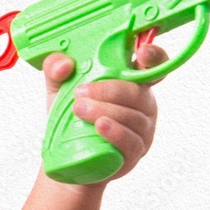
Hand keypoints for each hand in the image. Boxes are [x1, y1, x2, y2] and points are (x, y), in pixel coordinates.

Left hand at [42, 42, 168, 180]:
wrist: (66, 157)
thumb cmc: (71, 117)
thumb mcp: (59, 89)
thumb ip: (55, 69)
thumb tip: (64, 64)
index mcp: (131, 81)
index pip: (153, 64)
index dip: (154, 56)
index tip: (142, 53)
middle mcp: (143, 104)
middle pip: (137, 92)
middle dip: (108, 90)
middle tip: (79, 93)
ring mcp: (142, 130)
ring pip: (132, 117)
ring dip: (105, 111)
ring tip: (79, 110)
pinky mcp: (135, 152)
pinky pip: (131, 141)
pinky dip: (115, 133)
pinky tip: (100, 127)